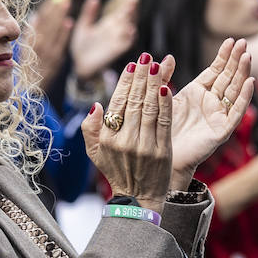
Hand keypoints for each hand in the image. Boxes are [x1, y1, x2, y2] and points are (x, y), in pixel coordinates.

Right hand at [28, 0, 73, 92]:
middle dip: (56, 9)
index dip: (48, 8)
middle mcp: (36, 46)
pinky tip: (69, 24)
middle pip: (47, 24)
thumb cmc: (26, 68)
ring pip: (53, 32)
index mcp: (29, 42)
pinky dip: (63, 35)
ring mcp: (46, 54)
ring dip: (60, 17)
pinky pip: (59, 46)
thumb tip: (35, 16)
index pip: (39, 21)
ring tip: (67, 3)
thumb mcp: (23, 50)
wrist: (28, 92)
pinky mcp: (54, 62)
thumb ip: (30, 33)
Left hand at [69, 0, 136, 81]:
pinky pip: (126, 44)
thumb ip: (89, 13)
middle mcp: (117, 31)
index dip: (127, 4)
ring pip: (129, 29)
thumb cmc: (82, 46)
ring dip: (131, 20)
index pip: (122, 11)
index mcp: (110, 24)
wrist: (79, 65)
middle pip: (128, 18)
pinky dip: (130, 38)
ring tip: (129, 10)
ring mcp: (118, 41)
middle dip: (132, 9)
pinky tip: (130, 30)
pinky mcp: (116, 51)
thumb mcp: (84, 26)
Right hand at [82, 53, 172, 212]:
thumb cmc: (115, 171)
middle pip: (135, 101)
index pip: (118, 103)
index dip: (126, 82)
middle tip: (147, 58)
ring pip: (150, 108)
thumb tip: (97, 105)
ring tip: (158, 66)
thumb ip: (90, 128)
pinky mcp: (162, 151)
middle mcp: (125, 140)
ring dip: (155, 85)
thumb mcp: (94, 152)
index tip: (133, 65)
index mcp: (108, 139)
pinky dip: (166, 104)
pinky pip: (164, 122)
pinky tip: (167, 88)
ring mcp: (145, 146)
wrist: (137, 199)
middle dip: (142, 77)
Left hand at [164, 38, 255, 188]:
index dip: (224, 56)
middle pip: (228, 77)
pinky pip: (235, 113)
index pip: (216, 70)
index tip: (232, 40)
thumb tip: (168, 57)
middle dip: (236, 60)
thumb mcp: (161, 97)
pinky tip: (249, 83)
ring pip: (235, 92)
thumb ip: (164, 77)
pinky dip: (244, 98)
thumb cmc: (159, 127)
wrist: (158, 154)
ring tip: (248, 57)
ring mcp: (218, 116)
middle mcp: (211, 102)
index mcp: (198, 92)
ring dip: (242, 74)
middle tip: (245, 42)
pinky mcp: (221, 131)